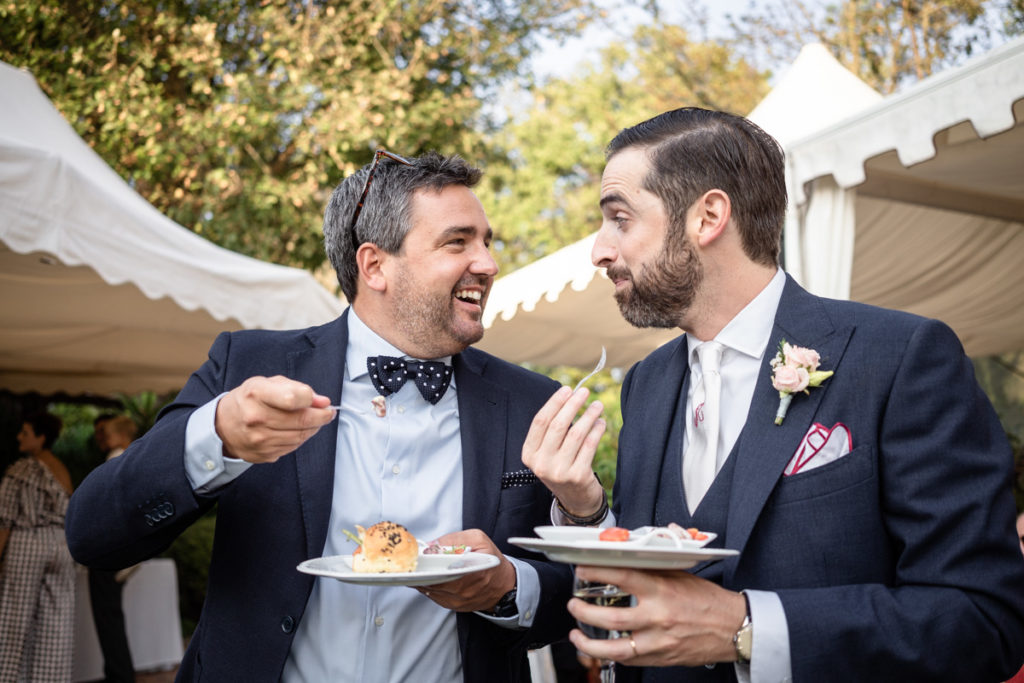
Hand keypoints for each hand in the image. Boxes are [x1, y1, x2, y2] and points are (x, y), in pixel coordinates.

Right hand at [215, 375, 334, 463]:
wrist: (223, 425)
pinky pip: (293, 447)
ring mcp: (259, 439)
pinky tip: (299, 430)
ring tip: (315, 420)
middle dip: (322, 416)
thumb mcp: (268, 383)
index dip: (312, 400)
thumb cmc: (249, 400)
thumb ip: (297, 388)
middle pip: (301, 420)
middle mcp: (255, 418)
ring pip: (300, 436)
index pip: (293, 398)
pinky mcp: (263, 454)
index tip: (322, 401)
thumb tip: (322, 402)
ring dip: (314, 428)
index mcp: (256, 394)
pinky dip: (301, 438)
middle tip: (328, 412)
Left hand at [416, 529, 515, 612]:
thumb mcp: (479, 540)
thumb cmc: (491, 561)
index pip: (443, 568)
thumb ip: (455, 539)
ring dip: (421, 578)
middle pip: (432, 580)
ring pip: (430, 589)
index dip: (428, 561)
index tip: (418, 555)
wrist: (503, 586)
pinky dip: (427, 585)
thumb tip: (432, 544)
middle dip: (420, 570)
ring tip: (416, 567)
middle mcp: (464, 589)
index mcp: (472, 570)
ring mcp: (457, 600)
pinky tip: (425, 576)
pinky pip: (434, 595)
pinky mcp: (453, 605)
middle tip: (412, 561)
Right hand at [521, 386, 606, 516]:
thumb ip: (552, 430)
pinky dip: (596, 430)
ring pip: (576, 434)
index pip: (540, 422)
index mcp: (529, 454)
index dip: (554, 403)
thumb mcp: (547, 452)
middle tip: (585, 392)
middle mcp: (541, 463)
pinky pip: (589, 446)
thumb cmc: (561, 466)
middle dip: (573, 404)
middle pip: (558, 425)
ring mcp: (559, 471)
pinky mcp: (578, 476)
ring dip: (588, 415)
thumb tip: (568, 397)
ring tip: (597, 405)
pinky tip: (601, 422)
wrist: (575, 499)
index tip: (567, 389)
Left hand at [567, 565, 745, 666]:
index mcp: (663, 589)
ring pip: (614, 647)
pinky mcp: (660, 657)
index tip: (581, 569)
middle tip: (573, 604)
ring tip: (576, 633)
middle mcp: (658, 616)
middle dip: (584, 611)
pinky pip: (628, 659)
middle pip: (611, 617)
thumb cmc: (708, 601)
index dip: (596, 572)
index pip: (622, 577)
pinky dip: (610, 655)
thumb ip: (654, 565)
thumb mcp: (682, 574)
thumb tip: (632, 551)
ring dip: (588, 642)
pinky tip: (600, 649)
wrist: (733, 628)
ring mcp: (658, 640)